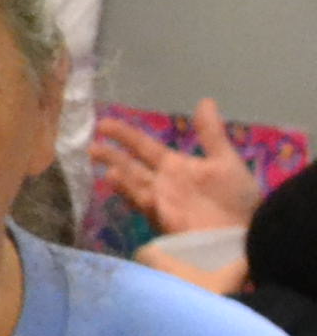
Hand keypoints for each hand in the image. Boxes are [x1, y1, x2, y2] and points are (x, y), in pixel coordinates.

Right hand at [100, 103, 263, 245]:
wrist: (246, 234)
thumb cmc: (237, 198)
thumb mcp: (226, 161)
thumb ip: (211, 134)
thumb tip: (205, 100)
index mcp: (177, 166)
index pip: (144, 146)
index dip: (125, 135)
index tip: (103, 124)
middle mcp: (163, 182)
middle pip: (131, 164)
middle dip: (111, 154)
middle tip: (89, 144)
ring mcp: (160, 201)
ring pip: (131, 181)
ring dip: (116, 169)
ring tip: (97, 155)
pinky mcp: (161, 219)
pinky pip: (140, 201)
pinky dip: (127, 190)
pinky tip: (113, 178)